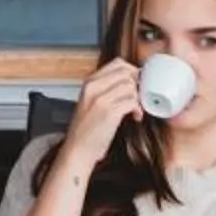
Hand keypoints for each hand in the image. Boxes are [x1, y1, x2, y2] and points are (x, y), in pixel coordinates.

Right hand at [58, 58, 140, 173]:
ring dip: (138, 99)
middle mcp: (94, 88)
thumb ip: (104, 89)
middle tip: (138, 96)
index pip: (117, 64)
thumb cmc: (85, 130)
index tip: (136, 82)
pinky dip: (138, 110)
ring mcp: (101, 100)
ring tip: (135, 109)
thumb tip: (129, 81)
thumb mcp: (90, 102)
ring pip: (131, 87)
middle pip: (126, 73)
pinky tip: (135, 117)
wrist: (77, 151)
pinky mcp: (109, 113)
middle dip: (137, 85)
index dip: (132, 71)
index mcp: (89, 83)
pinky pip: (132, 102)